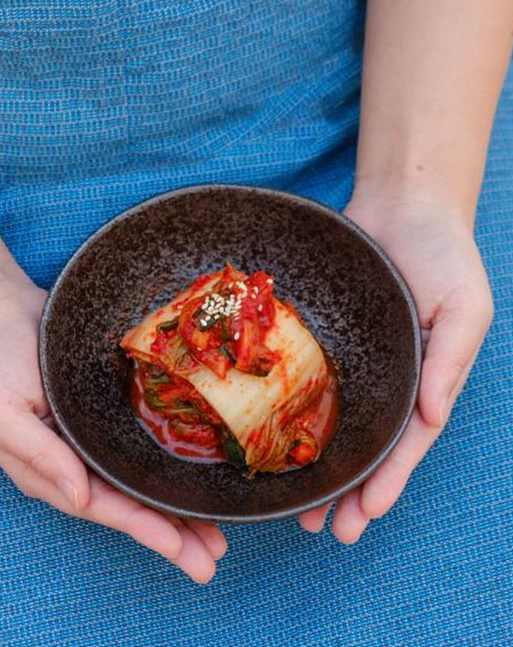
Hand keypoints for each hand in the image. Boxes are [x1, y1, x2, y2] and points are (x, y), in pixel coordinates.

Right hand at [0, 276, 225, 582]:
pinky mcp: (108, 411)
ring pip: (142, 479)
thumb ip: (39, 457)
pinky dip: (167, 464)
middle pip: (130, 503)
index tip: (181, 548)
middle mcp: (76, 460)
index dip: (143, 528)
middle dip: (172, 532)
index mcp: (50, 469)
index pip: (104, 507)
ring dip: (178, 507)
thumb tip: (81, 498)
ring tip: (216, 532)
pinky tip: (193, 476)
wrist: (1, 308)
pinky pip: (141, 444)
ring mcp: (94, 436)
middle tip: (213, 556)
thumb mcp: (0, 413)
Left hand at [298, 192, 492, 540]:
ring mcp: (354, 363)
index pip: (404, 443)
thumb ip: (449, 361)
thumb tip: (433, 416)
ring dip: (318, 467)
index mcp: (423, 381)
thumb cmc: (442, 255)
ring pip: (333, 424)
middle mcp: (386, 380)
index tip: (362, 517)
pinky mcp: (324, 341)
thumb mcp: (465, 307)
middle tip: (321, 530)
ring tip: (297, 508)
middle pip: (365, 446)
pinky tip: (273, 441)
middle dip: (347, 491)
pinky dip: (293, 414)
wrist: (402, 207)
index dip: (386, 481)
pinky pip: (307, 381)